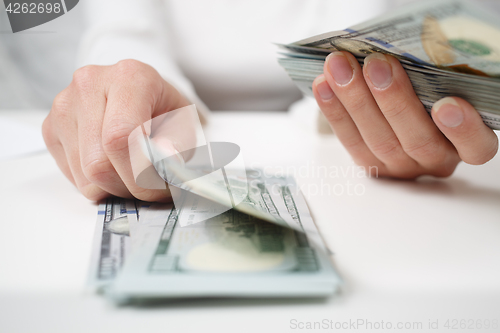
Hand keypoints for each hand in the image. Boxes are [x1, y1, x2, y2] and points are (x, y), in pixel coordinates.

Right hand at [43, 59, 190, 200]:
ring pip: (83, 174)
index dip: (138, 174)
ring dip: (113, 188)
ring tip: (134, 176)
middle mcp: (90, 84)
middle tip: (149, 189)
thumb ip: (178, 145)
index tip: (157, 190)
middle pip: (98, 162)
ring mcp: (65, 104)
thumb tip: (166, 160)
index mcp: (130, 78)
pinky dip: (96, 183)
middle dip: (128, 187)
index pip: (120, 136)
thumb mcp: (185, 126)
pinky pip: (71, 175)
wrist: (143, 97)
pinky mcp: (51, 126)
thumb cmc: (164, 112)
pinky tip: (114, 168)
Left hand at [313, 52, 498, 178]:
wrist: (399, 114)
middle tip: (376, 65)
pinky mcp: (372, 167)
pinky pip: (351, 142)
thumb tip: (395, 57)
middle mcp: (436, 160)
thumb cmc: (428, 96)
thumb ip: (431, 83)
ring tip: (340, 67)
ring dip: (356, 100)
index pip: (476, 147)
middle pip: (417, 140)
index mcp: (466, 144)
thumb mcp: (440, 91)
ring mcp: (402, 167)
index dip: (462, 130)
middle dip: (393, 100)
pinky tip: (323, 86)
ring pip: (379, 141)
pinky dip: (335, 111)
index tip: (446, 104)